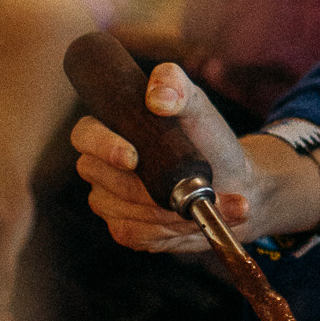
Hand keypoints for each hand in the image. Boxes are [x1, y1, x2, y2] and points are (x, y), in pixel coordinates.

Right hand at [72, 61, 255, 259]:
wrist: (234, 182)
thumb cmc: (210, 140)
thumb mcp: (199, 108)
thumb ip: (178, 86)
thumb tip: (157, 97)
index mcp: (111, 128)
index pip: (85, 135)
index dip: (103, 146)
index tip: (132, 158)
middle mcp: (102, 166)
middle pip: (106, 179)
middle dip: (151, 187)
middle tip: (194, 187)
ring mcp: (109, 199)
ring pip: (125, 211)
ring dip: (171, 211)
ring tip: (209, 201)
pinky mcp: (125, 228)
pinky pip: (136, 234)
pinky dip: (172, 230)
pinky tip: (196, 220)